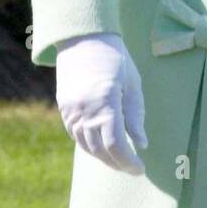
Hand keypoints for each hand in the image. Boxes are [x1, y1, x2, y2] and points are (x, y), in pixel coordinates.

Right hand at [54, 32, 147, 174]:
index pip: (116, 145)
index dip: (129, 161)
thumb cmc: (115, 58)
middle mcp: (84, 111)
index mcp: (105, 103)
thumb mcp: (133, 84)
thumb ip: (136, 116)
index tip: (141, 168)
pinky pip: (76, 135)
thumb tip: (141, 144)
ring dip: (104, 158)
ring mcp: (71, 111)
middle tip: (133, 169)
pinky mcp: (64, 108)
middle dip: (118, 164)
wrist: (84, 38)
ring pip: (86, 146)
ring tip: (120, 161)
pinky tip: (102, 147)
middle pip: (100, 151)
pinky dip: (90, 145)